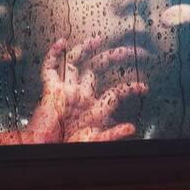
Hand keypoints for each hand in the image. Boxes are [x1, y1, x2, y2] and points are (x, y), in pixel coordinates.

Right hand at [26, 38, 148, 142]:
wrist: (45, 151)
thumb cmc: (67, 149)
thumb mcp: (95, 142)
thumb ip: (112, 135)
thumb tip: (131, 128)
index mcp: (94, 108)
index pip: (116, 92)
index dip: (131, 87)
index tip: (144, 87)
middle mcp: (81, 96)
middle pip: (98, 68)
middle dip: (115, 56)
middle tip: (131, 49)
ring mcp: (66, 91)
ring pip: (76, 62)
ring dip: (86, 48)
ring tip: (98, 38)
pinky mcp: (50, 90)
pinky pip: (50, 68)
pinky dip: (53, 54)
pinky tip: (61, 43)